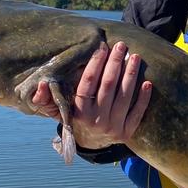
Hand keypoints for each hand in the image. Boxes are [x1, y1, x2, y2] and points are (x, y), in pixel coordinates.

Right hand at [32, 41, 151, 148]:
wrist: (93, 142)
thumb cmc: (78, 116)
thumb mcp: (59, 110)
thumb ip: (47, 98)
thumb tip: (40, 84)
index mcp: (79, 112)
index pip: (87, 84)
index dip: (95, 64)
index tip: (102, 47)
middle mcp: (96, 120)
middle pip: (108, 86)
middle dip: (115, 63)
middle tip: (121, 45)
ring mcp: (113, 128)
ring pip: (124, 97)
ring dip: (131, 75)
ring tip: (136, 56)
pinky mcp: (127, 133)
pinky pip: (137, 114)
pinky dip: (143, 98)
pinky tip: (147, 82)